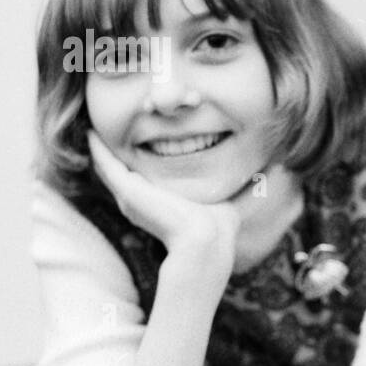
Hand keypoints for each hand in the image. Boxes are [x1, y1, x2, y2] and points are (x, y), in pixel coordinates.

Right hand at [88, 131, 239, 272]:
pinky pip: (105, 164)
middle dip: (114, 152)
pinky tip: (93, 133)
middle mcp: (140, 202)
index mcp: (159, 205)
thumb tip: (273, 170)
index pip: (141, 180)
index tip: (136, 140)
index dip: (137, 161)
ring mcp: (130, 197)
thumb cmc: (219, 227)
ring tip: (94, 126)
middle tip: (107, 128)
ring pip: (109, 167)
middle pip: (120, 173)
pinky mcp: (127, 191)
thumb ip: (245, 186)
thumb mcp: (228, 199)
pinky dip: (98, 149)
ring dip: (101, 148)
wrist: (206, 239)